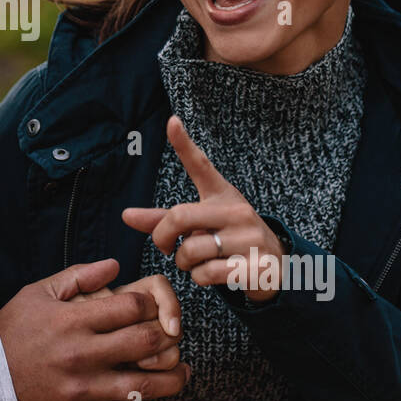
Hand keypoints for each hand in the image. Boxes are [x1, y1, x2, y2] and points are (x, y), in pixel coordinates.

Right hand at [0, 258, 189, 400]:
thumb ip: (78, 277)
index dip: (152, 304)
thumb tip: (115, 266)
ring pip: (145, 384)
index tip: (153, 307)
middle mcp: (81, 355)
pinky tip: (149, 393)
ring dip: (172, 376)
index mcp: (72, 321)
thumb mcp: (37, 294)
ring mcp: (83, 390)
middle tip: (173, 334)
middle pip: (147, 342)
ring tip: (181, 370)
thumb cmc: (11, 334)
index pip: (133, 307)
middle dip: (168, 335)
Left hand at [122, 115, 285, 303]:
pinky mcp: (256, 265)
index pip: (201, 166)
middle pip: (178, 217)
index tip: (171, 121)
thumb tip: (125, 215)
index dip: (184, 144)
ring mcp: (249, 237)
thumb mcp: (200, 226)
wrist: (275, 269)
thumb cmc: (229, 241)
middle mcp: (237, 211)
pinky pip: (208, 274)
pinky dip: (201, 279)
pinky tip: (214, 276)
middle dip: (162, 238)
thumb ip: (163, 221)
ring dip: (184, 265)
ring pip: (190, 251)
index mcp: (222, 196)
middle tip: (166, 248)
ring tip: (196, 264)